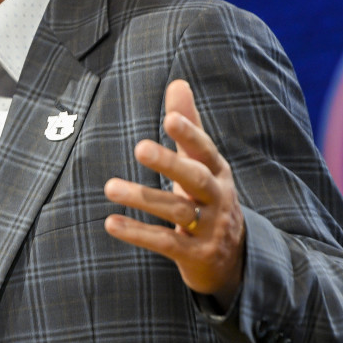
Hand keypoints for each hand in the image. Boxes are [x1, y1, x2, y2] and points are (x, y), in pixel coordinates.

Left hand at [103, 79, 244, 308]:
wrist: (233, 259)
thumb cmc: (208, 199)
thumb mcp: (202, 164)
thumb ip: (188, 126)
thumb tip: (177, 82)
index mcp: (217, 173)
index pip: (204, 150)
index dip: (190, 134)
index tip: (170, 117)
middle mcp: (218, 198)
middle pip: (195, 178)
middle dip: (169, 162)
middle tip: (139, 147)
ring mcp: (209, 228)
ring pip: (177, 210)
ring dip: (142, 198)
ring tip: (109, 187)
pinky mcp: (196, 255)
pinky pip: (165, 243)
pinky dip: (138, 233)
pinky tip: (110, 223)